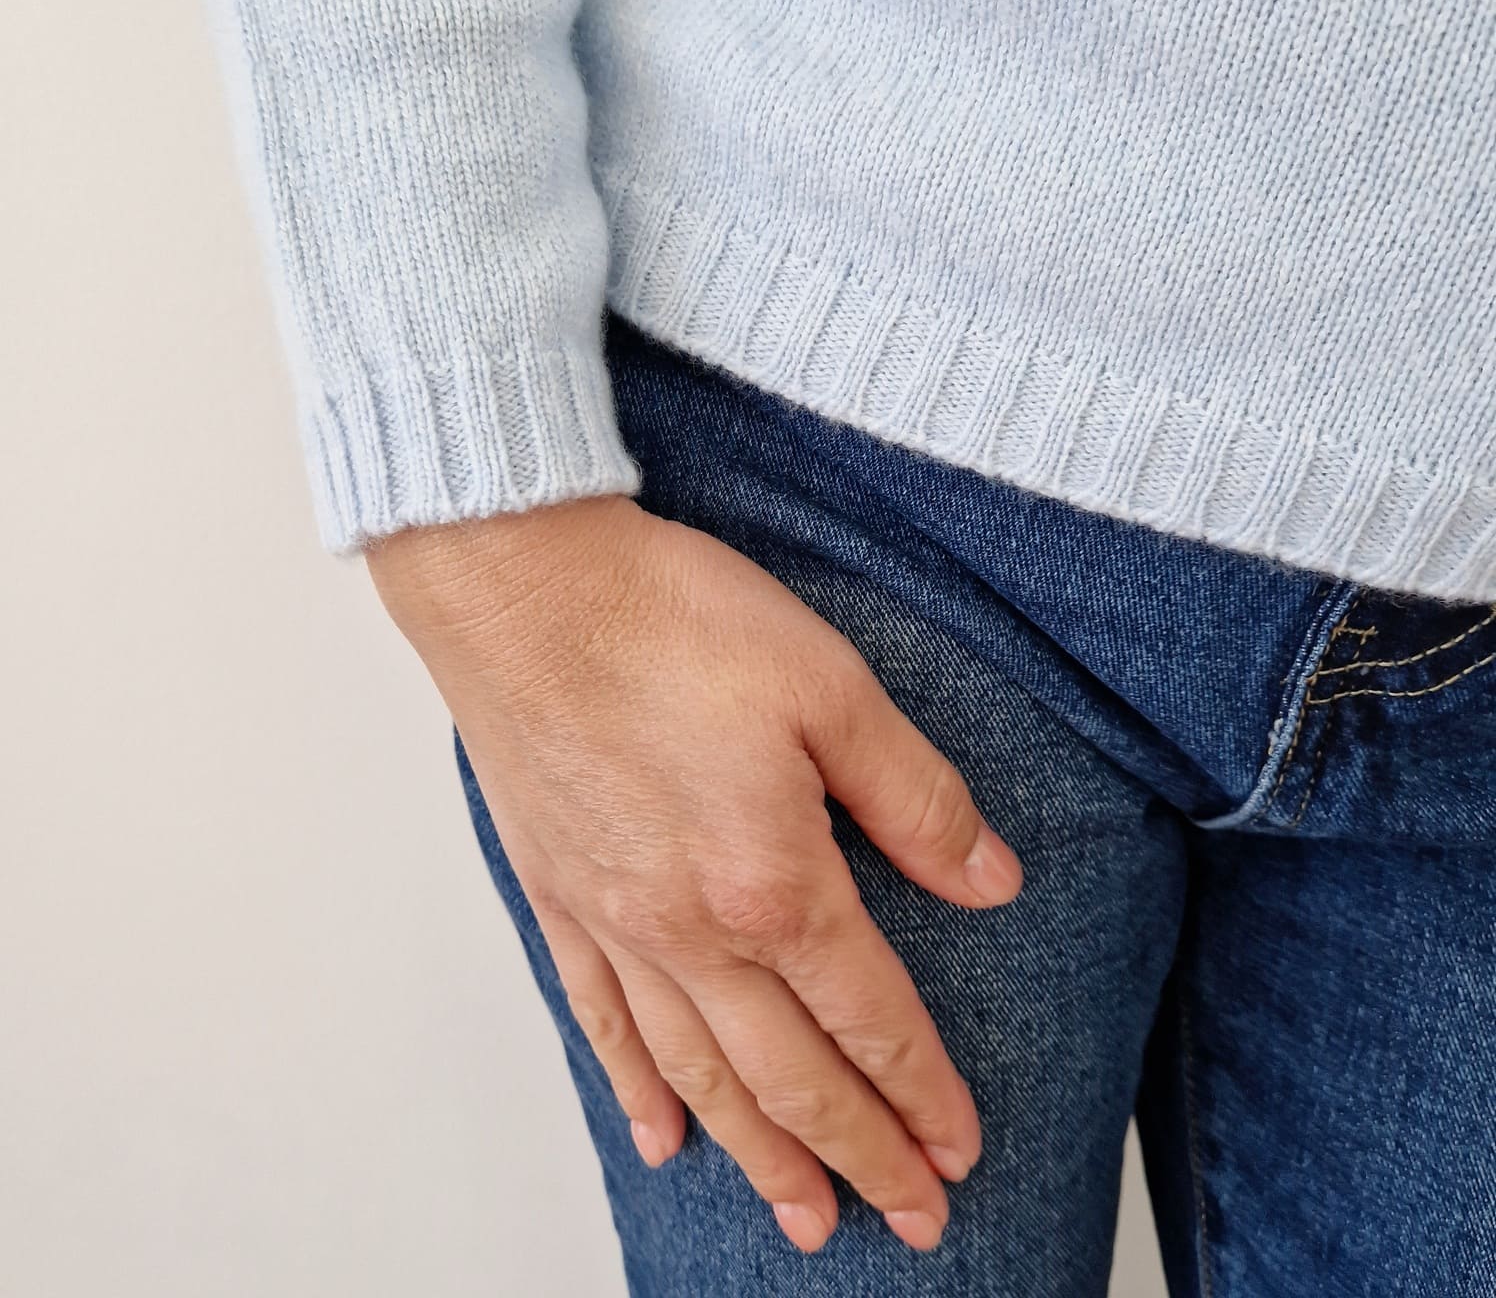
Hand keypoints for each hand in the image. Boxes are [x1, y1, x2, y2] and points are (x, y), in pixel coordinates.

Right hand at [366, 495, 1022, 1254]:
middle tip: (910, 1222)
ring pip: (699, 1076)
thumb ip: (915, 797)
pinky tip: (658, 1138)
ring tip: (805, 1219)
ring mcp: (615, 924)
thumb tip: (991, 880)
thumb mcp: (830, 686)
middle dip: (861, 1155)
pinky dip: (636, 1091)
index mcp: (773, 882)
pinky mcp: (559, 897)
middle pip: (791, 1077)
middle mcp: (690, 930)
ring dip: (759, 1157)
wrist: (523, 585)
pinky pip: (600, 1024)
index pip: (870, 1018)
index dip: (923, 1093)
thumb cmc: (670, 620)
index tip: (958, 1151)